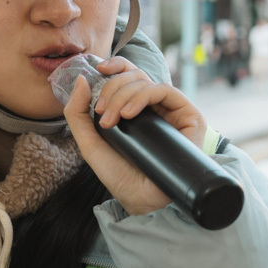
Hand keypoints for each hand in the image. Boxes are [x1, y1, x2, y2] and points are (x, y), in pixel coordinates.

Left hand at [63, 56, 208, 216]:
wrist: (144, 201)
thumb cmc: (122, 177)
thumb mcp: (91, 144)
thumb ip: (78, 114)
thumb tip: (80, 79)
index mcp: (137, 109)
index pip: (129, 75)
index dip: (116, 65)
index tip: (99, 68)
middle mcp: (156, 107)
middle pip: (134, 76)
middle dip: (112, 88)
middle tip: (102, 113)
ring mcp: (173, 111)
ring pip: (147, 82)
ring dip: (123, 94)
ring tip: (111, 119)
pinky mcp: (189, 115)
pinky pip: (165, 91)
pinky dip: (142, 96)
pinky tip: (128, 114)